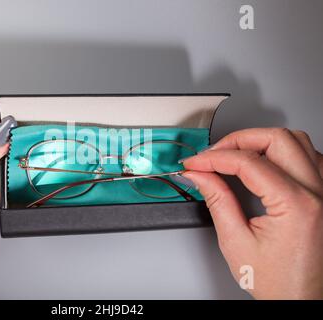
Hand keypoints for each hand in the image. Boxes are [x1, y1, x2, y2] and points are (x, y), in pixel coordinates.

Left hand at [0, 108, 13, 289]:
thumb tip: (1, 135)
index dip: (4, 124)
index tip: (22, 133)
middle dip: (11, 147)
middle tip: (24, 158)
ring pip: (1, 159)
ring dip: (11, 167)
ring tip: (18, 176)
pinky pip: (0, 179)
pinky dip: (9, 184)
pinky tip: (11, 189)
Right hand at [182, 128, 322, 298]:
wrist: (302, 300)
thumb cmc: (278, 282)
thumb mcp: (236, 241)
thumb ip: (216, 200)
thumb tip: (200, 175)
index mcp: (295, 205)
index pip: (248, 162)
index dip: (214, 158)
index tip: (195, 163)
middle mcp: (317, 193)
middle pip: (277, 138)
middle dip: (238, 139)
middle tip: (213, 153)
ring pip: (297, 140)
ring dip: (261, 140)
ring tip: (234, 154)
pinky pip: (309, 155)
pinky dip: (282, 151)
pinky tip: (264, 161)